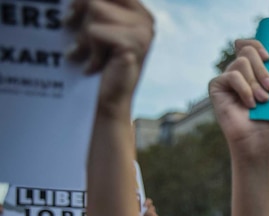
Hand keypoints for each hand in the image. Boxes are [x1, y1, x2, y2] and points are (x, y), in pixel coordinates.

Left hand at [66, 0, 153, 114]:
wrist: (106, 102)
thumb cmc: (96, 64)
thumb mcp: (96, 27)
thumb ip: (94, 7)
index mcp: (139, 12)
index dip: (84, 1)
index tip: (72, 13)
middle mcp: (145, 19)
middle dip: (82, 14)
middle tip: (75, 33)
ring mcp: (143, 32)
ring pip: (95, 9)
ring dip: (84, 36)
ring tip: (85, 54)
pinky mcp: (133, 46)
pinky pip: (95, 32)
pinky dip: (88, 50)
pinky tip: (93, 65)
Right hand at [209, 39, 268, 156]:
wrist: (258, 142)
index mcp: (252, 69)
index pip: (249, 44)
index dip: (258, 45)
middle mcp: (238, 71)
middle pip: (247, 51)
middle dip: (263, 68)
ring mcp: (226, 78)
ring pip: (241, 63)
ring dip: (256, 83)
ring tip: (263, 100)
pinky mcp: (216, 86)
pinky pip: (232, 76)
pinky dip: (245, 89)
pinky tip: (250, 104)